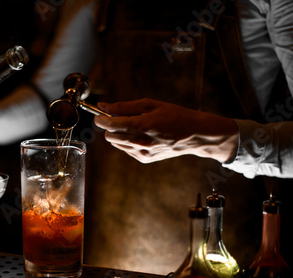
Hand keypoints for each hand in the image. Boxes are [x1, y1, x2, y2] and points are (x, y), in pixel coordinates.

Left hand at [94, 98, 238, 162]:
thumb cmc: (173, 114)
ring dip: (119, 134)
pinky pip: (126, 149)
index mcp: (142, 126)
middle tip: (121, 116)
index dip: (101, 119)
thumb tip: (103, 106)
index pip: (110, 125)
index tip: (99, 114)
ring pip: (116, 143)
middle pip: (110, 135)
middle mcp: (140, 142)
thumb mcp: (150, 104)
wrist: (193, 134)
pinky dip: (128, 141)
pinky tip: (142, 135)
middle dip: (110, 125)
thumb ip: (124, 106)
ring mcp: (142, 152)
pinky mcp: (144, 158)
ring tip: (135, 125)